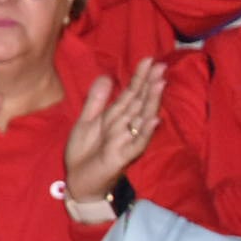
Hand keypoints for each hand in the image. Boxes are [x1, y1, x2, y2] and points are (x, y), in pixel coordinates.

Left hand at [61, 58, 165, 215]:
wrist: (79, 181)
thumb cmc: (86, 152)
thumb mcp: (87, 121)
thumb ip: (97, 100)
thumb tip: (107, 76)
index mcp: (116, 117)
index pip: (131, 94)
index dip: (139, 77)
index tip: (149, 60)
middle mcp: (126, 127)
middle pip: (140, 102)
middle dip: (149, 84)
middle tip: (160, 66)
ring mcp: (127, 141)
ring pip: (142, 118)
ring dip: (152, 101)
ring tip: (160, 84)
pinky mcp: (123, 156)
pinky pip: (137, 143)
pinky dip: (146, 131)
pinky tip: (154, 119)